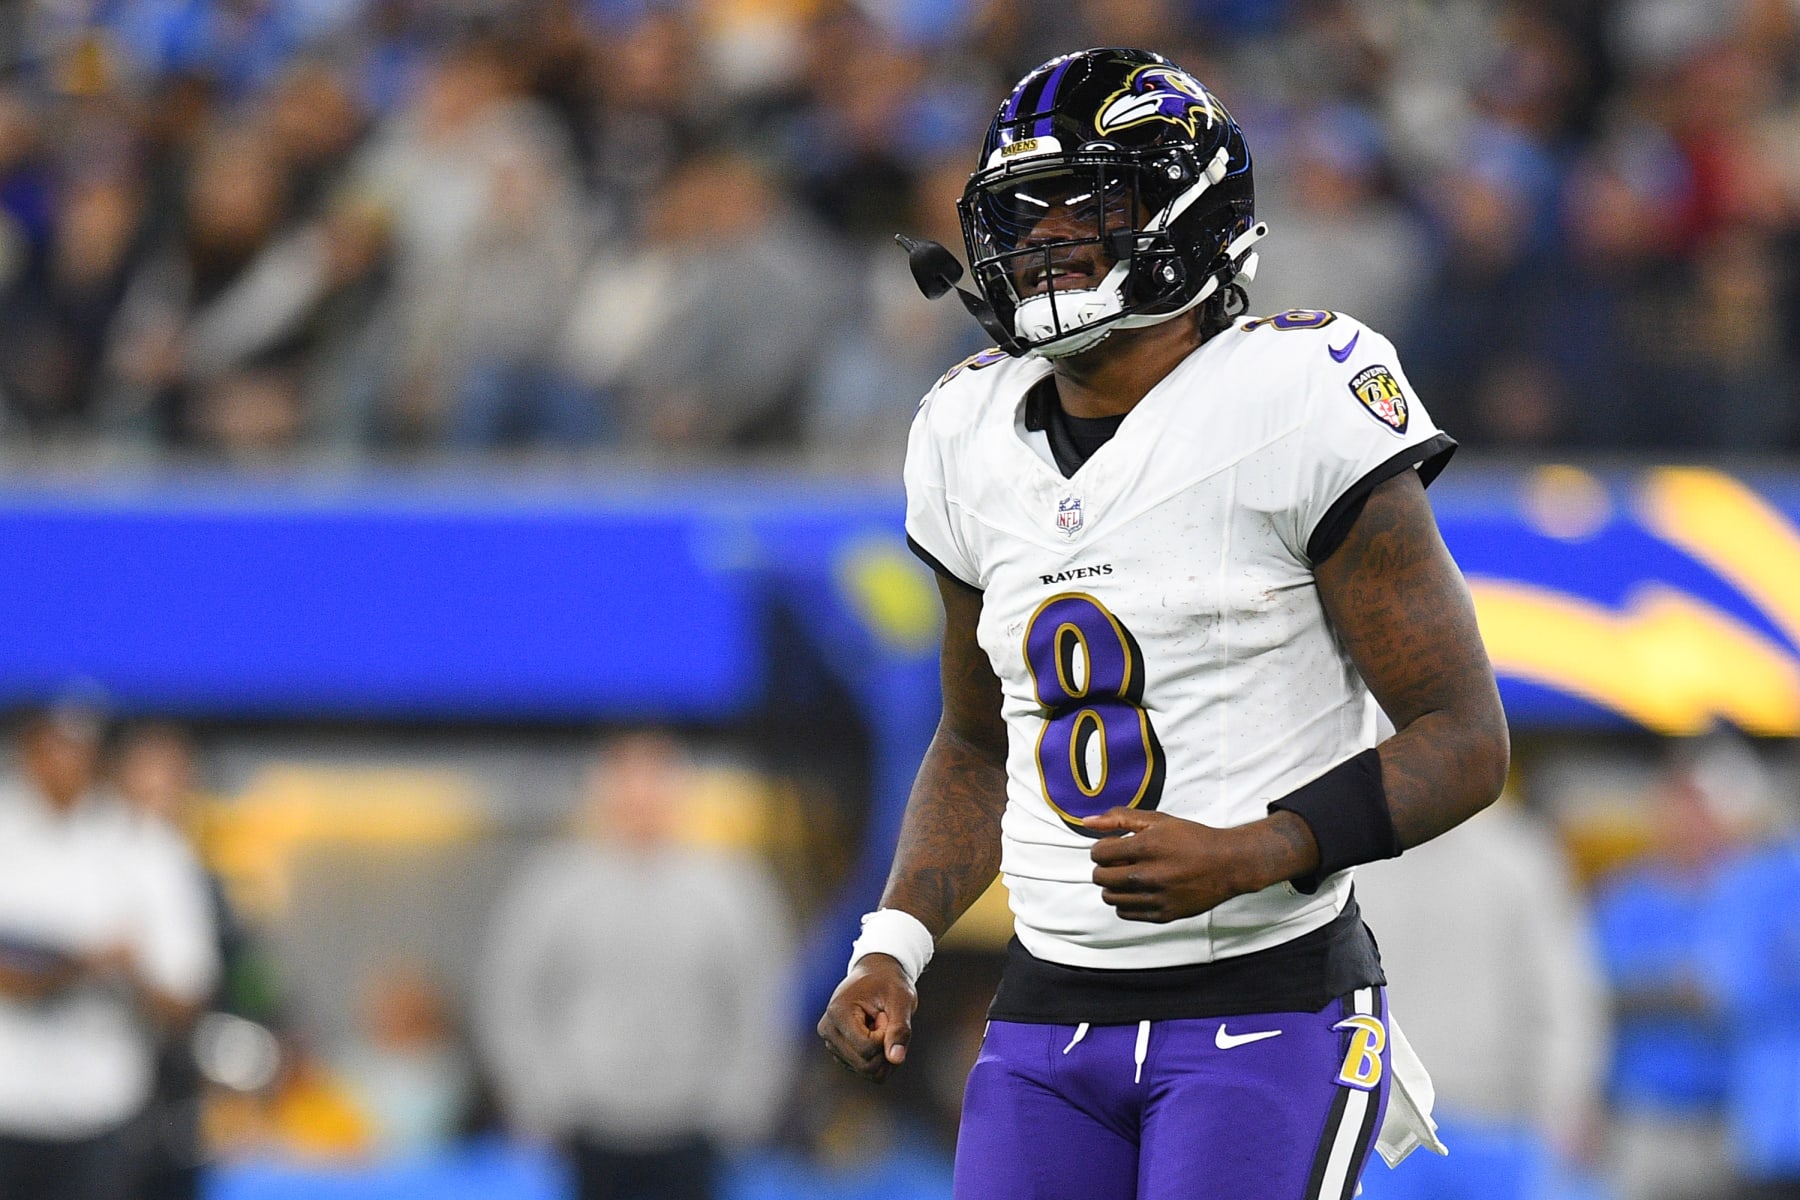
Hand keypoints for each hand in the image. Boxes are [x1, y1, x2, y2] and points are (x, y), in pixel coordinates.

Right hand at [817, 954, 916, 1082]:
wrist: (876, 975)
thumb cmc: (889, 983)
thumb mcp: (901, 1000)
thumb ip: (900, 1029)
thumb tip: (896, 1059)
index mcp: (838, 1013)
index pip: (867, 1048)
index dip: (887, 1035)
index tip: (886, 1013)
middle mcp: (828, 1030)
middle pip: (865, 1064)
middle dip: (885, 1048)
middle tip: (886, 1021)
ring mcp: (831, 1043)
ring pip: (865, 1071)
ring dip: (883, 1054)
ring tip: (881, 1026)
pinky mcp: (839, 1052)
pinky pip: (864, 1070)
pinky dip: (878, 1058)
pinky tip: (878, 1036)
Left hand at [1085, 808, 1315, 922]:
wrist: (1227, 864)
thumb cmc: (1192, 839)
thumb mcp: (1157, 820)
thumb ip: (1119, 818)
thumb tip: (1087, 821)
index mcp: (1146, 848)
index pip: (1098, 854)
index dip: (1101, 848)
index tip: (1113, 847)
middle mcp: (1148, 876)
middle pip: (1099, 877)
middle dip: (1104, 866)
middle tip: (1119, 861)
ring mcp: (1155, 898)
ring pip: (1110, 897)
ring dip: (1113, 885)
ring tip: (1128, 875)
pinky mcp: (1163, 915)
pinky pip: (1125, 913)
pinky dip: (1126, 902)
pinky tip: (1138, 890)